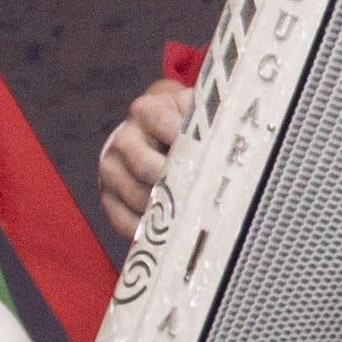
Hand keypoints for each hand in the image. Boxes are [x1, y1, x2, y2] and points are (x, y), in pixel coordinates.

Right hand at [95, 70, 196, 245]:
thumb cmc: (181, 125)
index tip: (209, 156)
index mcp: (146, 111)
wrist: (150, 134)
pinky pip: (123, 220)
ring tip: (193, 215)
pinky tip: (170, 232)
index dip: (186, 140)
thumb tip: (233, 134)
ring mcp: (112, 169)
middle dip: (175, 181)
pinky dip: (147, 230)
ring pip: (136, 195)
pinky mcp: (108, 196)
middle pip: (145, 165)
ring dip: (165, 208)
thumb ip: (208, 117)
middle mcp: (123, 139)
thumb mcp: (193, 110)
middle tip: (204, 195)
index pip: (162, 123)